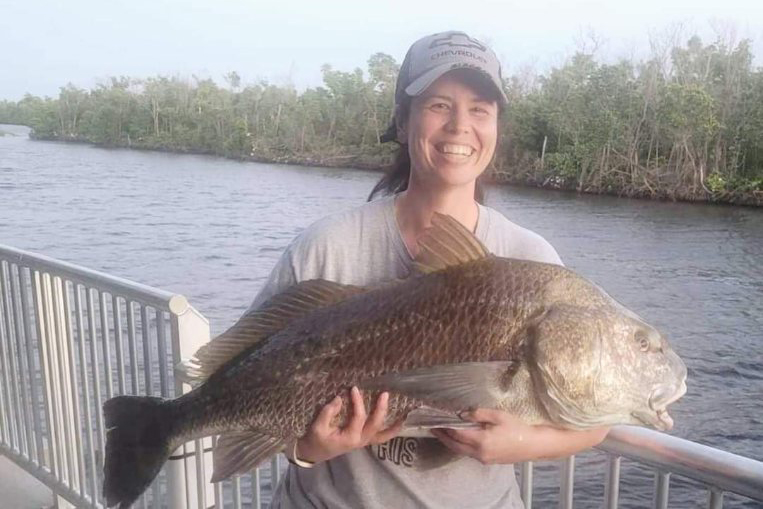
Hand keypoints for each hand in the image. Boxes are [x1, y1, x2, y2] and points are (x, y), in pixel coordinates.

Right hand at [295, 386, 402, 463]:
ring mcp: (362, 442)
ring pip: (382, 435)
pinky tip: (398, 423)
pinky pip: (379, 437)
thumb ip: (328, 412)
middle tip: (385, 394)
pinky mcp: (361, 440)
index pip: (359, 417)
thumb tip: (340, 398)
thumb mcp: (317, 427)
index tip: (354, 388)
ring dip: (393, 426)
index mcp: (349, 437)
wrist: (312, 453)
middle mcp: (359, 441)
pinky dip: (389, 431)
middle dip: (381, 410)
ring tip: (404, 416)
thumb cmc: (314, 440)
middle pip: (375, 425)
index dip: (358, 402)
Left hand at [431, 408, 608, 464]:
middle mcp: (479, 452)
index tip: (434, 419)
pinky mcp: (487, 460)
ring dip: (449, 441)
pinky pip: (468, 453)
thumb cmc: (518, 427)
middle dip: (442, 436)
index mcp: (481, 440)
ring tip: (441, 431)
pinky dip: (459, 445)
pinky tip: (457, 438)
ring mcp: (483, 458)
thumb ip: (479, 414)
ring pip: (460, 451)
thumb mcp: (499, 416)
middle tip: (431, 427)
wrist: (533, 445)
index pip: (456, 433)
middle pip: (454, 445)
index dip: (444, 426)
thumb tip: (462, 414)